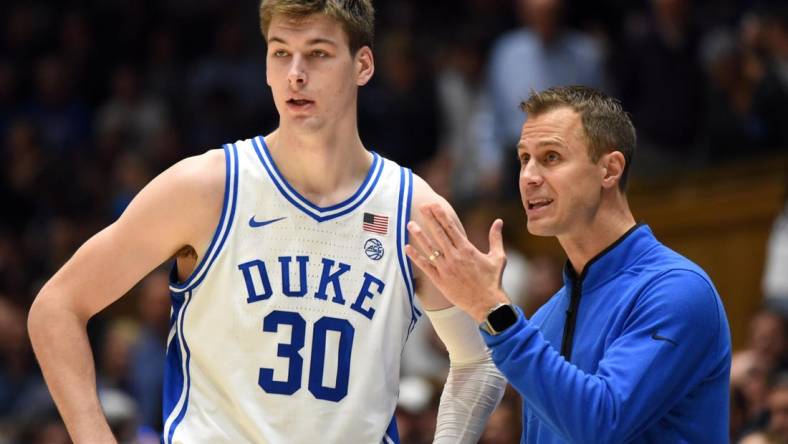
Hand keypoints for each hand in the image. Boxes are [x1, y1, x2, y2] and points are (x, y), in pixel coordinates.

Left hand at [405, 203, 509, 322]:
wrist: (487, 304)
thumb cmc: (493, 281)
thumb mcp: (498, 257)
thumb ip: (496, 238)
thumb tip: (499, 221)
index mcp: (467, 249)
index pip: (451, 228)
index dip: (441, 215)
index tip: (434, 205)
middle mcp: (454, 256)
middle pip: (439, 233)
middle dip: (429, 219)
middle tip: (421, 206)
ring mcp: (446, 268)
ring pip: (429, 248)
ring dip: (419, 235)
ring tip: (410, 224)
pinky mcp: (440, 280)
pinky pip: (425, 267)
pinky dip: (416, 257)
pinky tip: (407, 248)